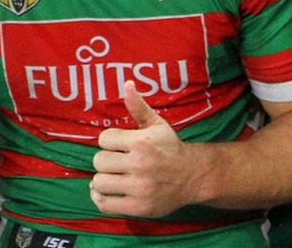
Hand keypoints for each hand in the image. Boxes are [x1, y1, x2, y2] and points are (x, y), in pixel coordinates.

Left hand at [90, 81, 200, 217]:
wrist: (193, 176)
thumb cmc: (170, 148)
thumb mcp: (157, 124)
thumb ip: (138, 106)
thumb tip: (127, 84)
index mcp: (142, 142)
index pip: (103, 139)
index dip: (110, 141)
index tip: (119, 146)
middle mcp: (140, 165)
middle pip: (99, 161)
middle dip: (106, 161)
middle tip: (118, 162)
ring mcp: (140, 188)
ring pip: (99, 182)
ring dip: (104, 180)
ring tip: (114, 177)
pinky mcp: (139, 207)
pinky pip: (105, 204)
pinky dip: (100, 198)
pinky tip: (107, 192)